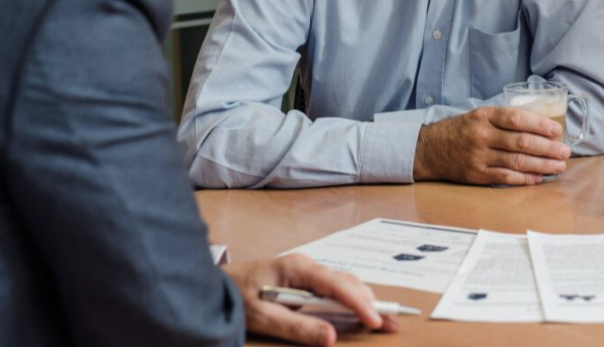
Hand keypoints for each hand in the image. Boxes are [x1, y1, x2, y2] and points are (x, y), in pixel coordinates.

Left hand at [224, 253, 399, 345]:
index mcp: (297, 268)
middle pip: (346, 281)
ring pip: (343, 283)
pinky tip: (359, 311)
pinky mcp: (303, 280)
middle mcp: (306, 265)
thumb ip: (297, 326)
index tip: (375, 321)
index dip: (359, 304)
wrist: (213, 285)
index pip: (337, 284)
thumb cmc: (234, 297)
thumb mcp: (263, 316)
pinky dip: (349, 300)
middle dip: (369, 302)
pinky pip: (333, 288)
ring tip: (381, 319)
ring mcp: (305, 271)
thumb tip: (331, 337)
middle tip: (390, 322)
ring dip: (362, 301)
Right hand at [413, 106, 570, 184]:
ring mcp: (479, 157)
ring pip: (516, 161)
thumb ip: (504, 118)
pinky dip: (525, 179)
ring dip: (542, 165)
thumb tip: (539, 125)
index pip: (516, 119)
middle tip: (565, 151)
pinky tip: (540, 177)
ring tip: (559, 166)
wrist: (431, 149)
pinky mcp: (477, 175)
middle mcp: (482, 136)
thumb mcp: (479, 115)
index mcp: (484, 116)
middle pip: (520, 142)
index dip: (539, 124)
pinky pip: (506, 178)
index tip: (557, 130)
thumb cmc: (462, 130)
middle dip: (547, 147)